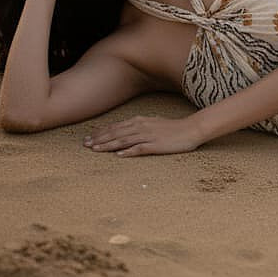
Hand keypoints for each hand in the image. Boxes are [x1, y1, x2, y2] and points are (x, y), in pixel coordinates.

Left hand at [83, 116, 202, 156]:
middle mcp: (141, 126)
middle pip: (116, 133)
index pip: (116, 127)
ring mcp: (148, 136)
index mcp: (140, 121)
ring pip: (124, 140)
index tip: (89, 138)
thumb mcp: (153, 123)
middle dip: (99, 139)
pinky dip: (128, 152)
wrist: (192, 129)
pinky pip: (139, 149)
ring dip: (108, 145)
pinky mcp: (156, 145)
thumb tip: (125, 134)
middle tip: (85, 145)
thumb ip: (139, 127)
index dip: (101, 133)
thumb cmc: (173, 128)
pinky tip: (118, 156)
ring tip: (95, 150)